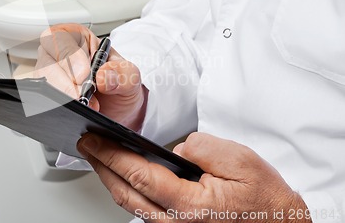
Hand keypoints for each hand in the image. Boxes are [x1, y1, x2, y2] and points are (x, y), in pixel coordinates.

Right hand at [34, 24, 146, 129]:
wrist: (117, 110)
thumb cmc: (118, 84)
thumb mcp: (130, 75)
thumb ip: (123, 73)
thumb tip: (104, 76)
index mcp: (77, 38)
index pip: (61, 37)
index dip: (69, 55)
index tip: (83, 75)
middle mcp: (58, 54)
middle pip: (47, 62)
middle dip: (66, 83)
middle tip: (83, 98)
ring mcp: (48, 75)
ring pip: (41, 83)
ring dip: (62, 97)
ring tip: (86, 107)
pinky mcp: (44, 96)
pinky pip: (41, 100)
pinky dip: (55, 107)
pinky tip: (72, 112)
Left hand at [77, 132, 310, 222]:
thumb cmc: (264, 198)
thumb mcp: (239, 160)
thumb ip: (202, 148)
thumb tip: (175, 149)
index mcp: (190, 205)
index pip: (138, 174)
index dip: (110, 155)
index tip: (93, 140)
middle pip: (125, 193)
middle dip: (100, 167)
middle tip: (86, 146)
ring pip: (130, 205)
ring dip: (110, 179)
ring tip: (99, 158)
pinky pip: (143, 211)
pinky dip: (128, 191)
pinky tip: (124, 177)